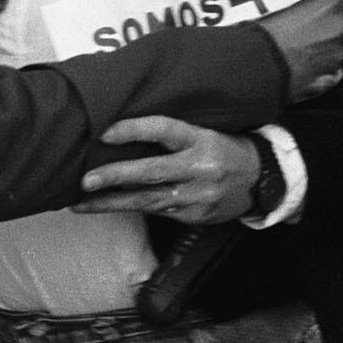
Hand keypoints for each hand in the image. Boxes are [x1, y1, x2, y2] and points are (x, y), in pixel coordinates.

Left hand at [75, 118, 256, 224]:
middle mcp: (198, 168)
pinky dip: (130, 208)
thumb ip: (172, 132)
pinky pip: (156, 211)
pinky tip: (107, 206)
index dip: (132, 129)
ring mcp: (196, 196)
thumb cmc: (224, 148)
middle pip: (150, 172)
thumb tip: (124, 127)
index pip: (163, 129)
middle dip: (115, 176)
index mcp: (200, 139)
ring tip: (81, 203)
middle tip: (85, 180)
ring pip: (147, 200)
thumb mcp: (204, 130)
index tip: (105, 132)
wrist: (262, 180)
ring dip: (111, 202)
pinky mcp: (193, 215)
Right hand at [259, 0, 342, 101]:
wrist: (251, 63)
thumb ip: (316, 3)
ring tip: (315, 48)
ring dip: (340, 51)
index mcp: (335, 5)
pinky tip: (307, 67)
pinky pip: (335, 74)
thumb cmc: (263, 27)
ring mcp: (339, 59)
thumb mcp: (290, 1)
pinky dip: (327, 71)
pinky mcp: (329, 81)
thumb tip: (322, 3)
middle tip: (335, 27)